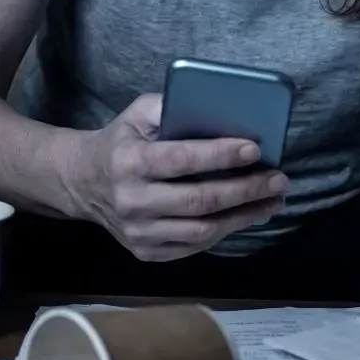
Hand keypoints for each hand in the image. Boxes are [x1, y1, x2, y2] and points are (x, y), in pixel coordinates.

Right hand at [64, 94, 287, 261]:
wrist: (81, 182)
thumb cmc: (120, 141)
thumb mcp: (138, 113)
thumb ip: (171, 107)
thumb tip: (220, 109)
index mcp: (130, 162)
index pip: (182, 160)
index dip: (221, 155)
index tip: (255, 148)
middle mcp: (133, 201)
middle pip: (199, 201)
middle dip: (245, 190)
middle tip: (278, 179)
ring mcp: (139, 232)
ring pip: (201, 231)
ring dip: (243, 216)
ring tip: (272, 200)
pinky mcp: (146, 252)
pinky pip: (193, 247)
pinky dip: (224, 231)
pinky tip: (246, 216)